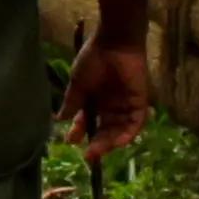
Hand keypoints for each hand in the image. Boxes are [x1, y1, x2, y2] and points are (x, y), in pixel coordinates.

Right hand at [63, 36, 149, 160]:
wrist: (113, 43)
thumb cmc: (93, 59)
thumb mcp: (78, 84)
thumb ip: (72, 102)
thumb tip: (59, 119)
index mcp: (96, 98)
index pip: (89, 120)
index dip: (80, 132)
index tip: (70, 141)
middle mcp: (111, 103)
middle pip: (106, 128)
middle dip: (98, 143)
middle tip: (89, 155)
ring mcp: (126, 103)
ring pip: (120, 128)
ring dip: (111, 141)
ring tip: (100, 150)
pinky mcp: (139, 100)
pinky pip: (136, 121)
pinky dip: (129, 133)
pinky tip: (118, 142)